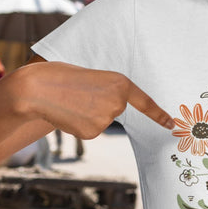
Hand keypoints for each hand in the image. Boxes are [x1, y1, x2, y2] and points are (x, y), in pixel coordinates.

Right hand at [15, 60, 173, 139]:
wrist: (36, 90)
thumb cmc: (59, 75)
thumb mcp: (91, 75)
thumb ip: (106, 90)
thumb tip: (109, 107)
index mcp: (120, 82)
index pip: (144, 102)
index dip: (158, 114)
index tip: (171, 124)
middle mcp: (117, 103)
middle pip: (114, 109)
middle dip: (99, 104)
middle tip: (78, 93)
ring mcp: (106, 120)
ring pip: (101, 121)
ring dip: (87, 114)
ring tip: (70, 102)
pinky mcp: (92, 133)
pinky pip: (90, 130)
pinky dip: (79, 124)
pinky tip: (67, 114)